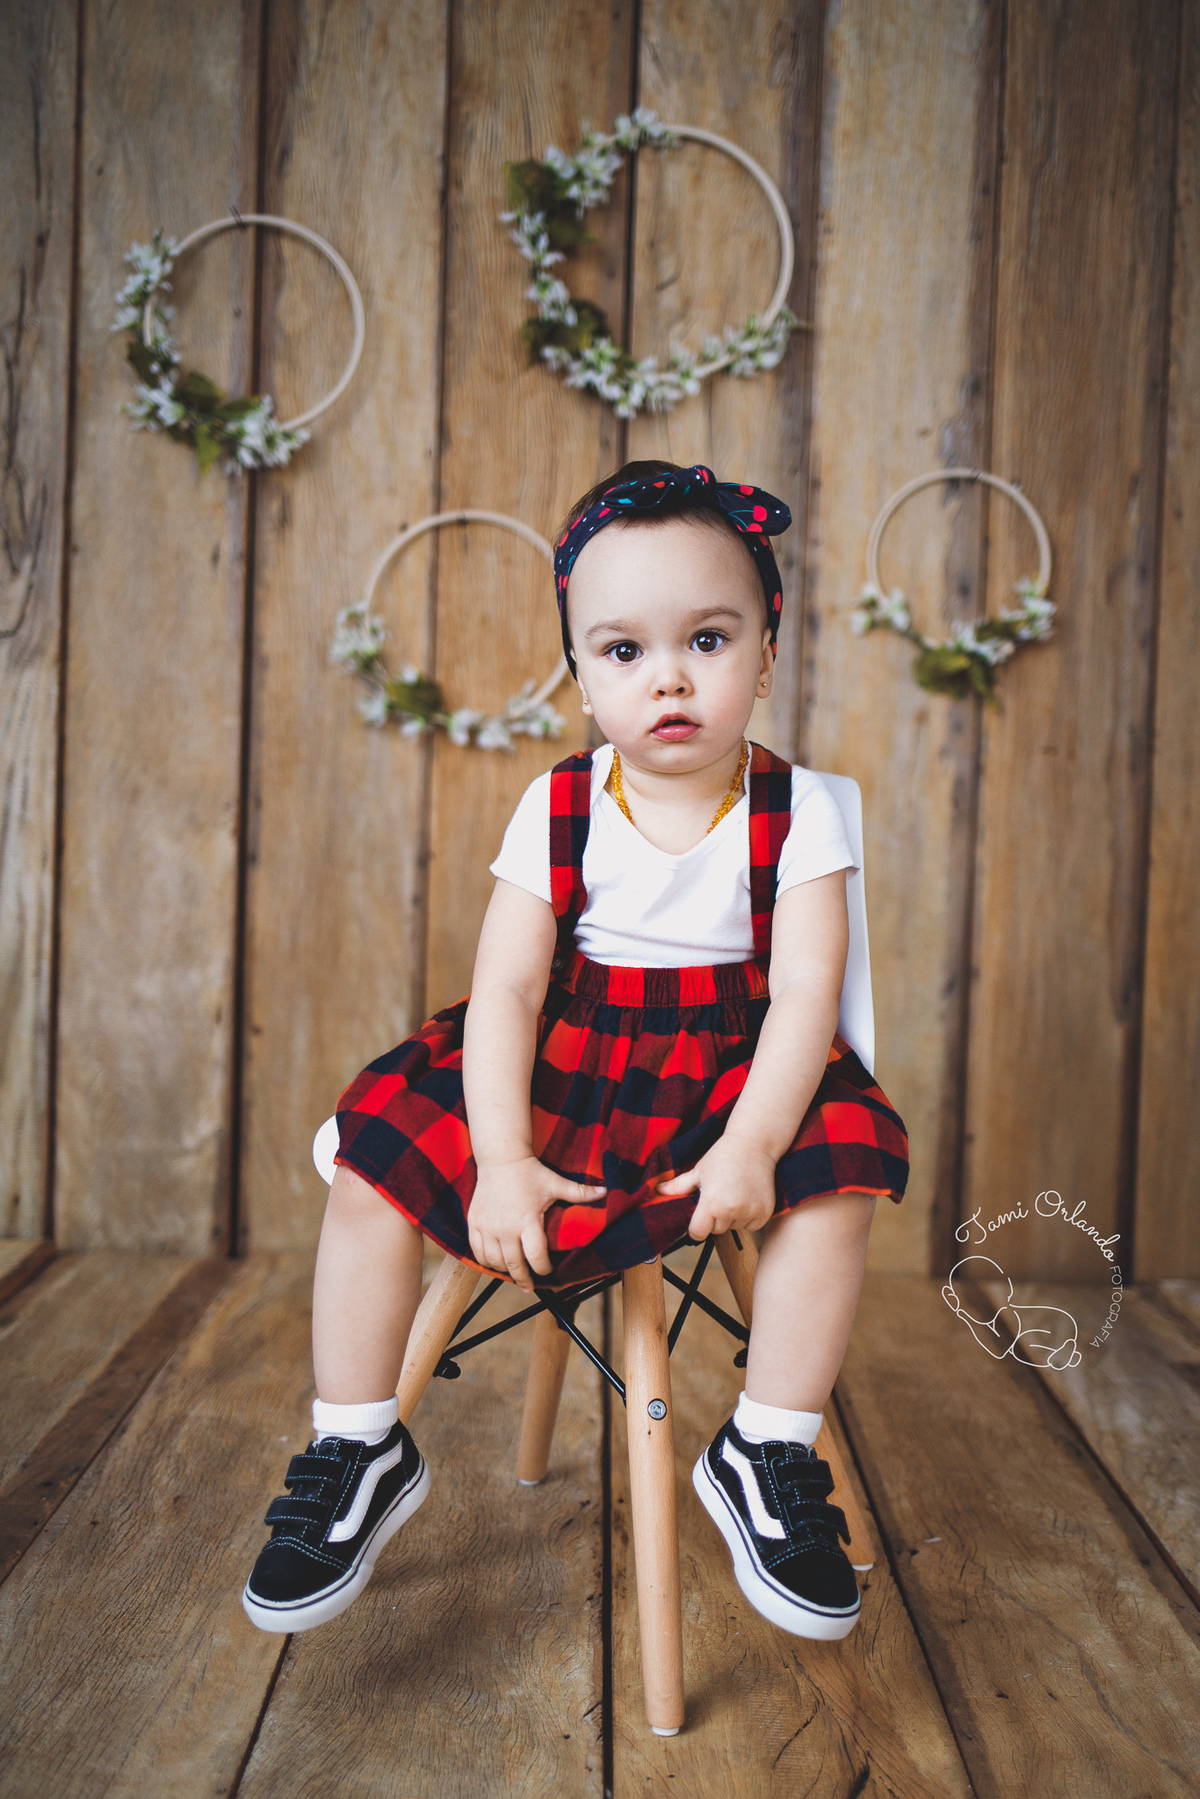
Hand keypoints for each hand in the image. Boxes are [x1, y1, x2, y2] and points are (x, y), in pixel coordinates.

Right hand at [468, 1157, 605, 1292]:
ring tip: (513, 1274)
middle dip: (524, 1279)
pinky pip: (477, 1251)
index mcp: (527, 1221)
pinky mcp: (474, 1223)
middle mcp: (506, 1228)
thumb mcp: (555, 1183)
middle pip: (514, 1265)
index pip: (536, 1256)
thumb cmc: (530, 1172)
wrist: (501, 1158)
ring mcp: (488, 1227)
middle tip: (529, 1286)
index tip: (548, 1270)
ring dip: (504, 1271)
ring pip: (494, 1262)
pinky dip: (485, 1261)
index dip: (543, 1268)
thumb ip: (580, 1192)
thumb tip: (605, 1192)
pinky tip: (494, 1263)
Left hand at [656, 1136, 777, 1238]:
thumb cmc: (724, 1155)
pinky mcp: (764, 1212)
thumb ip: (679, 1186)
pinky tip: (746, 1197)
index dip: (696, 1227)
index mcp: (711, 1203)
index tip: (699, 1218)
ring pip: (734, 1227)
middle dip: (715, 1218)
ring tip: (734, 1193)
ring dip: (732, 1217)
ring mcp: (749, 1212)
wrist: (754, 1144)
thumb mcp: (699, 1171)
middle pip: (716, 1230)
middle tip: (719, 1195)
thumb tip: (658, 1191)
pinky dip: (748, 1216)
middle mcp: (731, 1210)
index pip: (698, 1233)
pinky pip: (751, 1225)